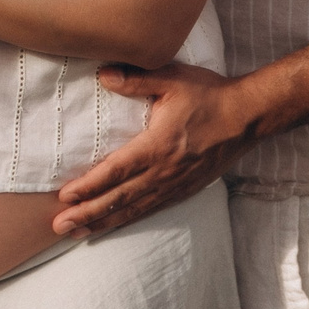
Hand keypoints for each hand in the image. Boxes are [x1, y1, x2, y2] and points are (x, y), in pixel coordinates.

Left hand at [51, 62, 255, 237]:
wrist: (248, 115)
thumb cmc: (209, 94)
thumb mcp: (172, 78)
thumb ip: (136, 78)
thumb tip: (102, 75)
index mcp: (158, 146)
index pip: (116, 171)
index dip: (89, 185)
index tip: (64, 196)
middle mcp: (165, 171)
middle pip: (120, 198)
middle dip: (88, 213)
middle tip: (60, 226)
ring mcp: (176, 184)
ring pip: (134, 209)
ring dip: (104, 222)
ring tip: (78, 233)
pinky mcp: (186, 190)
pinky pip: (151, 209)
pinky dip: (128, 220)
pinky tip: (112, 226)